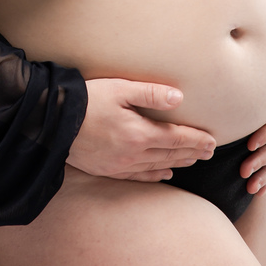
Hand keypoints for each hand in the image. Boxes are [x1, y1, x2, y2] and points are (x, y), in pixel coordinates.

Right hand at [68, 79, 216, 182]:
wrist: (52, 121)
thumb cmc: (86, 100)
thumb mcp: (119, 89)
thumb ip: (151, 93)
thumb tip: (179, 98)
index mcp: (139, 133)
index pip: (176, 138)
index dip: (196, 140)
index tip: (213, 141)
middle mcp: (133, 153)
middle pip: (171, 154)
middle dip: (192, 152)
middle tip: (210, 152)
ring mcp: (120, 164)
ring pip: (158, 166)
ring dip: (178, 163)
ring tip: (193, 160)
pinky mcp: (107, 170)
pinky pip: (138, 176)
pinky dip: (155, 176)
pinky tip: (164, 175)